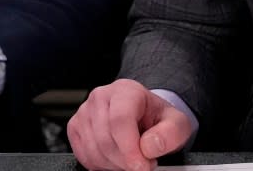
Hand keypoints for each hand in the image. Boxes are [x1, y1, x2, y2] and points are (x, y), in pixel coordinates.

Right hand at [67, 79, 191, 170]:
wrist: (145, 116)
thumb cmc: (157, 119)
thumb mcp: (177, 123)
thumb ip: (170, 133)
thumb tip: (149, 146)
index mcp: (126, 90)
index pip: (121, 120)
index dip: (130, 149)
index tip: (141, 166)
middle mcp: (102, 97)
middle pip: (106, 139)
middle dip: (125, 160)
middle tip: (142, 163)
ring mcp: (85, 112)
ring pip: (94, 150)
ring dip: (114, 164)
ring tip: (131, 158)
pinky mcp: (75, 128)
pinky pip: (84, 156)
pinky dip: (101, 164)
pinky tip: (116, 158)